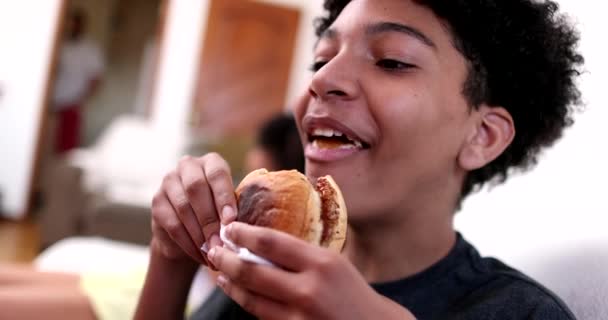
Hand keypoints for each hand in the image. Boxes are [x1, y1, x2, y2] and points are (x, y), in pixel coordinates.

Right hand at [150, 153, 236, 265]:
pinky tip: (200, 255)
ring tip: (214, 252)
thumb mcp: (230, 206)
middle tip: (220, 242)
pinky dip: (188, 243)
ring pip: (183, 208)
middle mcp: (188, 166)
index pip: (217, 173)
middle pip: (196, 189)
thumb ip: (235, 210)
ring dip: (200, 235)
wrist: (190, 229)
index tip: (230, 220)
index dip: (224, 196)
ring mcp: (169, 182)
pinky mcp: (157, 201)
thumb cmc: (218, 214)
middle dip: (210, 219)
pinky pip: (173, 224)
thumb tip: (241, 226)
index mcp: (211, 162)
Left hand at [207, 223, 414, 319]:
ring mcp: (300, 317)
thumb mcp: (333, 263)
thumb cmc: (353, 292)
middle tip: (213, 250)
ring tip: (218, 272)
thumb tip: (260, 242)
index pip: (271, 242)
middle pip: (252, 270)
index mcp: (321, 263)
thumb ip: (300, 254)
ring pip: (251, 298)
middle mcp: (309, 289)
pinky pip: (261, 316)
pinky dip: (245, 301)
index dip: (243, 234)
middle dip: (226, 259)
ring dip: (229, 283)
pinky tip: (237, 292)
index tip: (229, 228)